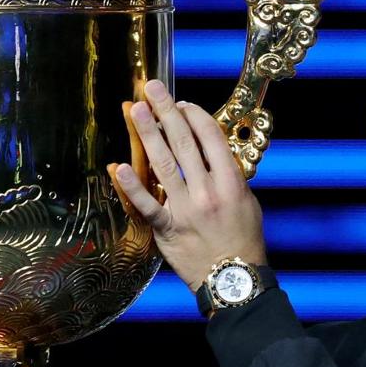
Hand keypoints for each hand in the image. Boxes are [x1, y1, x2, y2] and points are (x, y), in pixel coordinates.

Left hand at [110, 80, 266, 289]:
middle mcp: (208, 191)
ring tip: (135, 109)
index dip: (194, 115)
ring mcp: (186, 209)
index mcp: (231, 181)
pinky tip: (118, 167)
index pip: (210, 137)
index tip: (181, 102)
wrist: (233, 279)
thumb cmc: (243, 240)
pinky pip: (147, 206)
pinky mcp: (168, 229)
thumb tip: (211, 152)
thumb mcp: (247, 201)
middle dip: (166, 112)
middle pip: (184, 142)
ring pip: (164, 165)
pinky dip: (131, 187)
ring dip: (148, 134)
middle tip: (152, 88)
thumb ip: (228, 176)